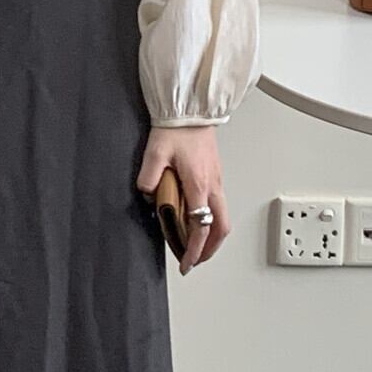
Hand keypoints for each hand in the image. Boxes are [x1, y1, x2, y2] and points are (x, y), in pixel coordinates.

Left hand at [136, 125, 228, 274]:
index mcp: (199, 184)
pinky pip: (219, 205)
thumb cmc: (177, 127)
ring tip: (197, 246)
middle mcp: (213, 185)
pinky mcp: (216, 175)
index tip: (186, 262)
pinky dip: (212, 221)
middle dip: (209, 250)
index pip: (200, 227)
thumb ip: (149, 176)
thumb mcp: (155, 152)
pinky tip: (198, 220)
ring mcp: (217, 180)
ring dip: (212, 237)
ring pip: (222, 218)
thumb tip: (148, 194)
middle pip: (220, 228)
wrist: (192, 108)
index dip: (194, 249)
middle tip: (195, 261)